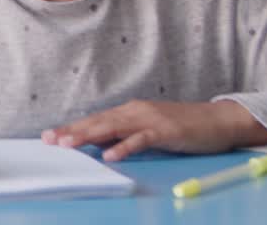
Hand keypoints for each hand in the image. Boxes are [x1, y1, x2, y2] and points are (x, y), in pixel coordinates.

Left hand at [42, 99, 266, 161]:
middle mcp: (134, 111)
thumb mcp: (147, 129)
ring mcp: (149, 119)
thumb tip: (98, 144)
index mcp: (128, 112)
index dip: (72, 128)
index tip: (49, 136)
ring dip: (89, 136)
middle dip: (72, 131)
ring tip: (69, 145)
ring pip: (113, 127)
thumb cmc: (181, 127)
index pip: (94, 120)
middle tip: (50, 140)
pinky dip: (124, 146)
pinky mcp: (165, 131)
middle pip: (98, 122)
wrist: (217, 120)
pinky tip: (110, 155)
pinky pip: (140, 139)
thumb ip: (124, 134)